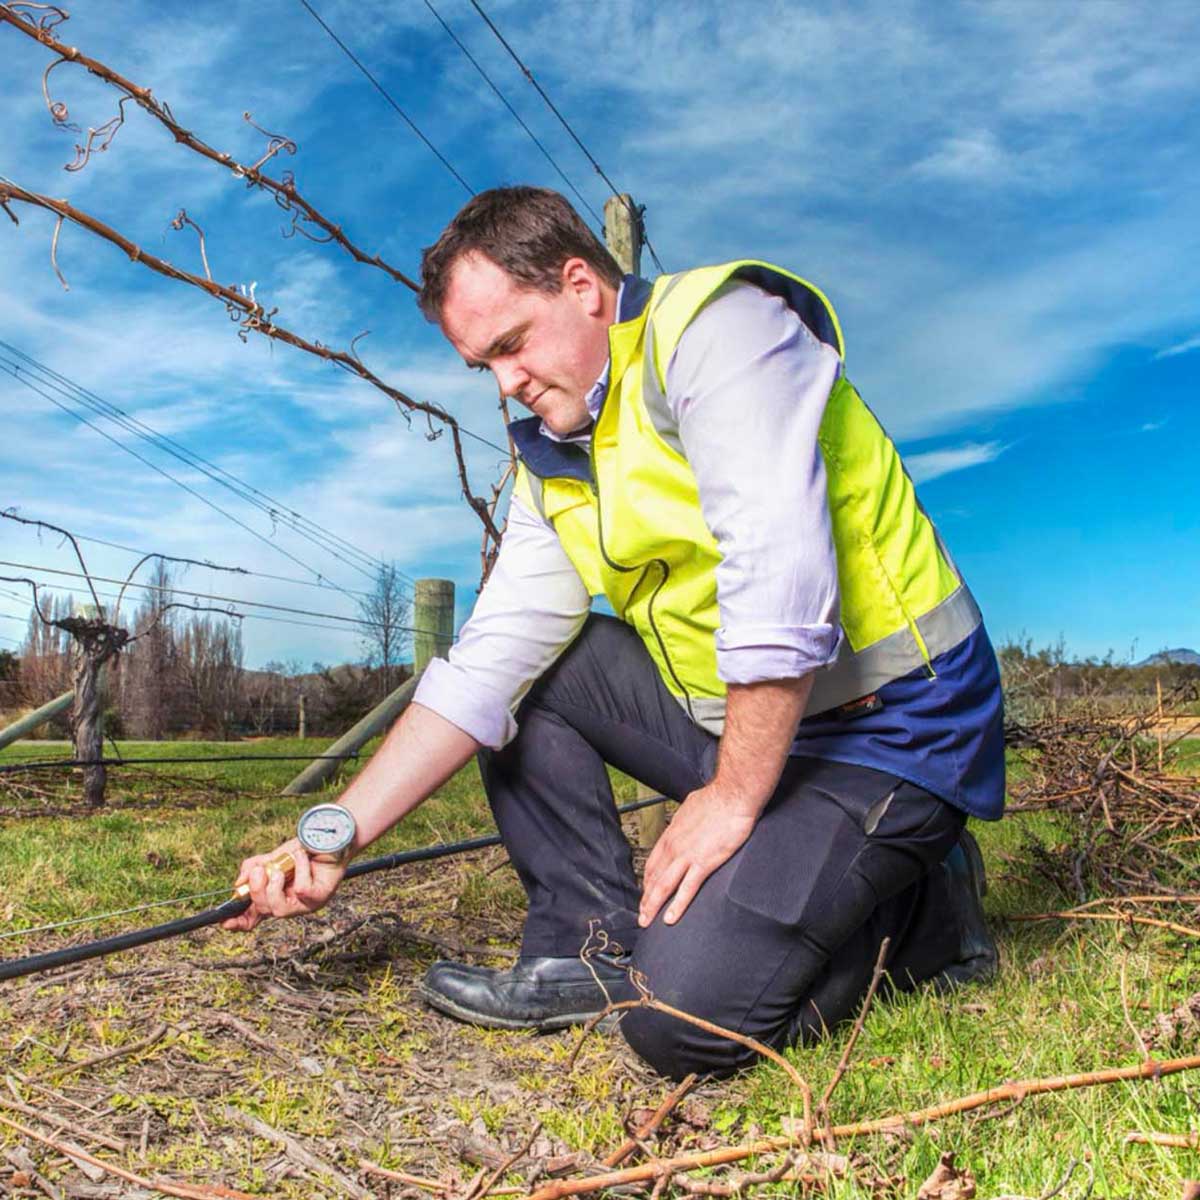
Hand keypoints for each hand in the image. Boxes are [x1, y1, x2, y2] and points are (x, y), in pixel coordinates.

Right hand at [221, 838, 346, 931]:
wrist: (328, 837)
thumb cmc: (304, 850)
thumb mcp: (274, 857)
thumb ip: (256, 868)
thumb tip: (239, 883)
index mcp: (276, 896)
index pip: (255, 916)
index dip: (240, 922)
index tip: (225, 922)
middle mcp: (290, 904)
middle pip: (264, 910)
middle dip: (257, 891)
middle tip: (260, 871)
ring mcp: (306, 904)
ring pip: (280, 909)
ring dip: (274, 886)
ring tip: (279, 868)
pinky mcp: (320, 897)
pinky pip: (302, 890)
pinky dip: (298, 870)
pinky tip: (302, 858)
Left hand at [638, 784, 759, 927]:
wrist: (732, 795)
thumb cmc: (717, 798)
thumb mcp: (691, 807)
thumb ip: (686, 819)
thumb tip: (686, 820)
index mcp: (672, 833)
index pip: (653, 862)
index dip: (647, 879)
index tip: (646, 891)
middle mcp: (674, 846)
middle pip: (654, 877)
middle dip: (646, 898)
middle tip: (641, 914)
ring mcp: (687, 856)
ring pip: (664, 886)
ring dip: (653, 906)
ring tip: (646, 921)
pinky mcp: (704, 863)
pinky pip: (687, 889)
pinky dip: (677, 906)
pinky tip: (670, 919)